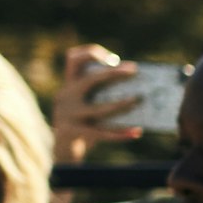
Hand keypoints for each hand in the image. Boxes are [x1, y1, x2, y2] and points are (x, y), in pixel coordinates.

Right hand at [53, 46, 139, 160]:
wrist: (64, 149)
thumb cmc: (84, 121)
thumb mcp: (88, 103)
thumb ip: (103, 94)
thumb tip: (137, 89)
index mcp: (69, 84)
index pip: (73, 58)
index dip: (91, 53)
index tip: (113, 59)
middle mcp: (66, 96)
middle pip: (90, 79)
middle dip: (113, 73)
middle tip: (134, 71)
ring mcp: (68, 114)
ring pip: (98, 109)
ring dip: (121, 104)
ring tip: (138, 101)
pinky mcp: (73, 132)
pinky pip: (101, 133)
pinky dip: (120, 133)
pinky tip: (136, 132)